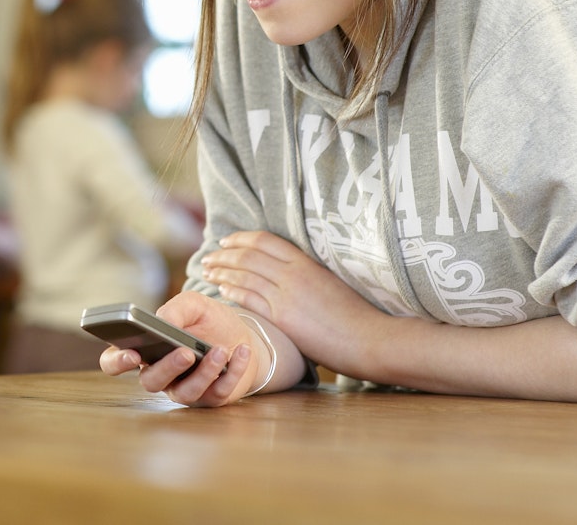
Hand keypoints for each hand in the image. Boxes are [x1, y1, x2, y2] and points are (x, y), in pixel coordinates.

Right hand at [97, 291, 261, 407]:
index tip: (132, 353)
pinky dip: (233, 371)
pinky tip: (241, 351)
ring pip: (186, 392)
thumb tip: (164, 323)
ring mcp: (185, 390)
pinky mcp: (212, 399)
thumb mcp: (193, 305)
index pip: (114, 362)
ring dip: (204, 372)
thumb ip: (175, 309)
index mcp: (145, 350)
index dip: (117, 361)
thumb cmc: (208, 321)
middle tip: (185, 352)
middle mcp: (161, 375)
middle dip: (168, 368)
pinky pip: (218, 392)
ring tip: (220, 350)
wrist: (242, 336)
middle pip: (150, 382)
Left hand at [202, 231, 389, 376]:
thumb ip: (304, 274)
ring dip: (221, 272)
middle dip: (223, 255)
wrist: (369, 338)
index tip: (227, 242)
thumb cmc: (355, 314)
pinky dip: (232, 291)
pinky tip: (222, 291)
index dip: (241, 238)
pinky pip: (249, 298)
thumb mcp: (329, 282)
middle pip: (247, 256)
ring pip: (243, 276)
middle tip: (208, 257)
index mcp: (306, 261)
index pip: (265, 240)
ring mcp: (285, 295)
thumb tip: (283, 272)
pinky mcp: (282, 317)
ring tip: (207, 272)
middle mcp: (292, 273)